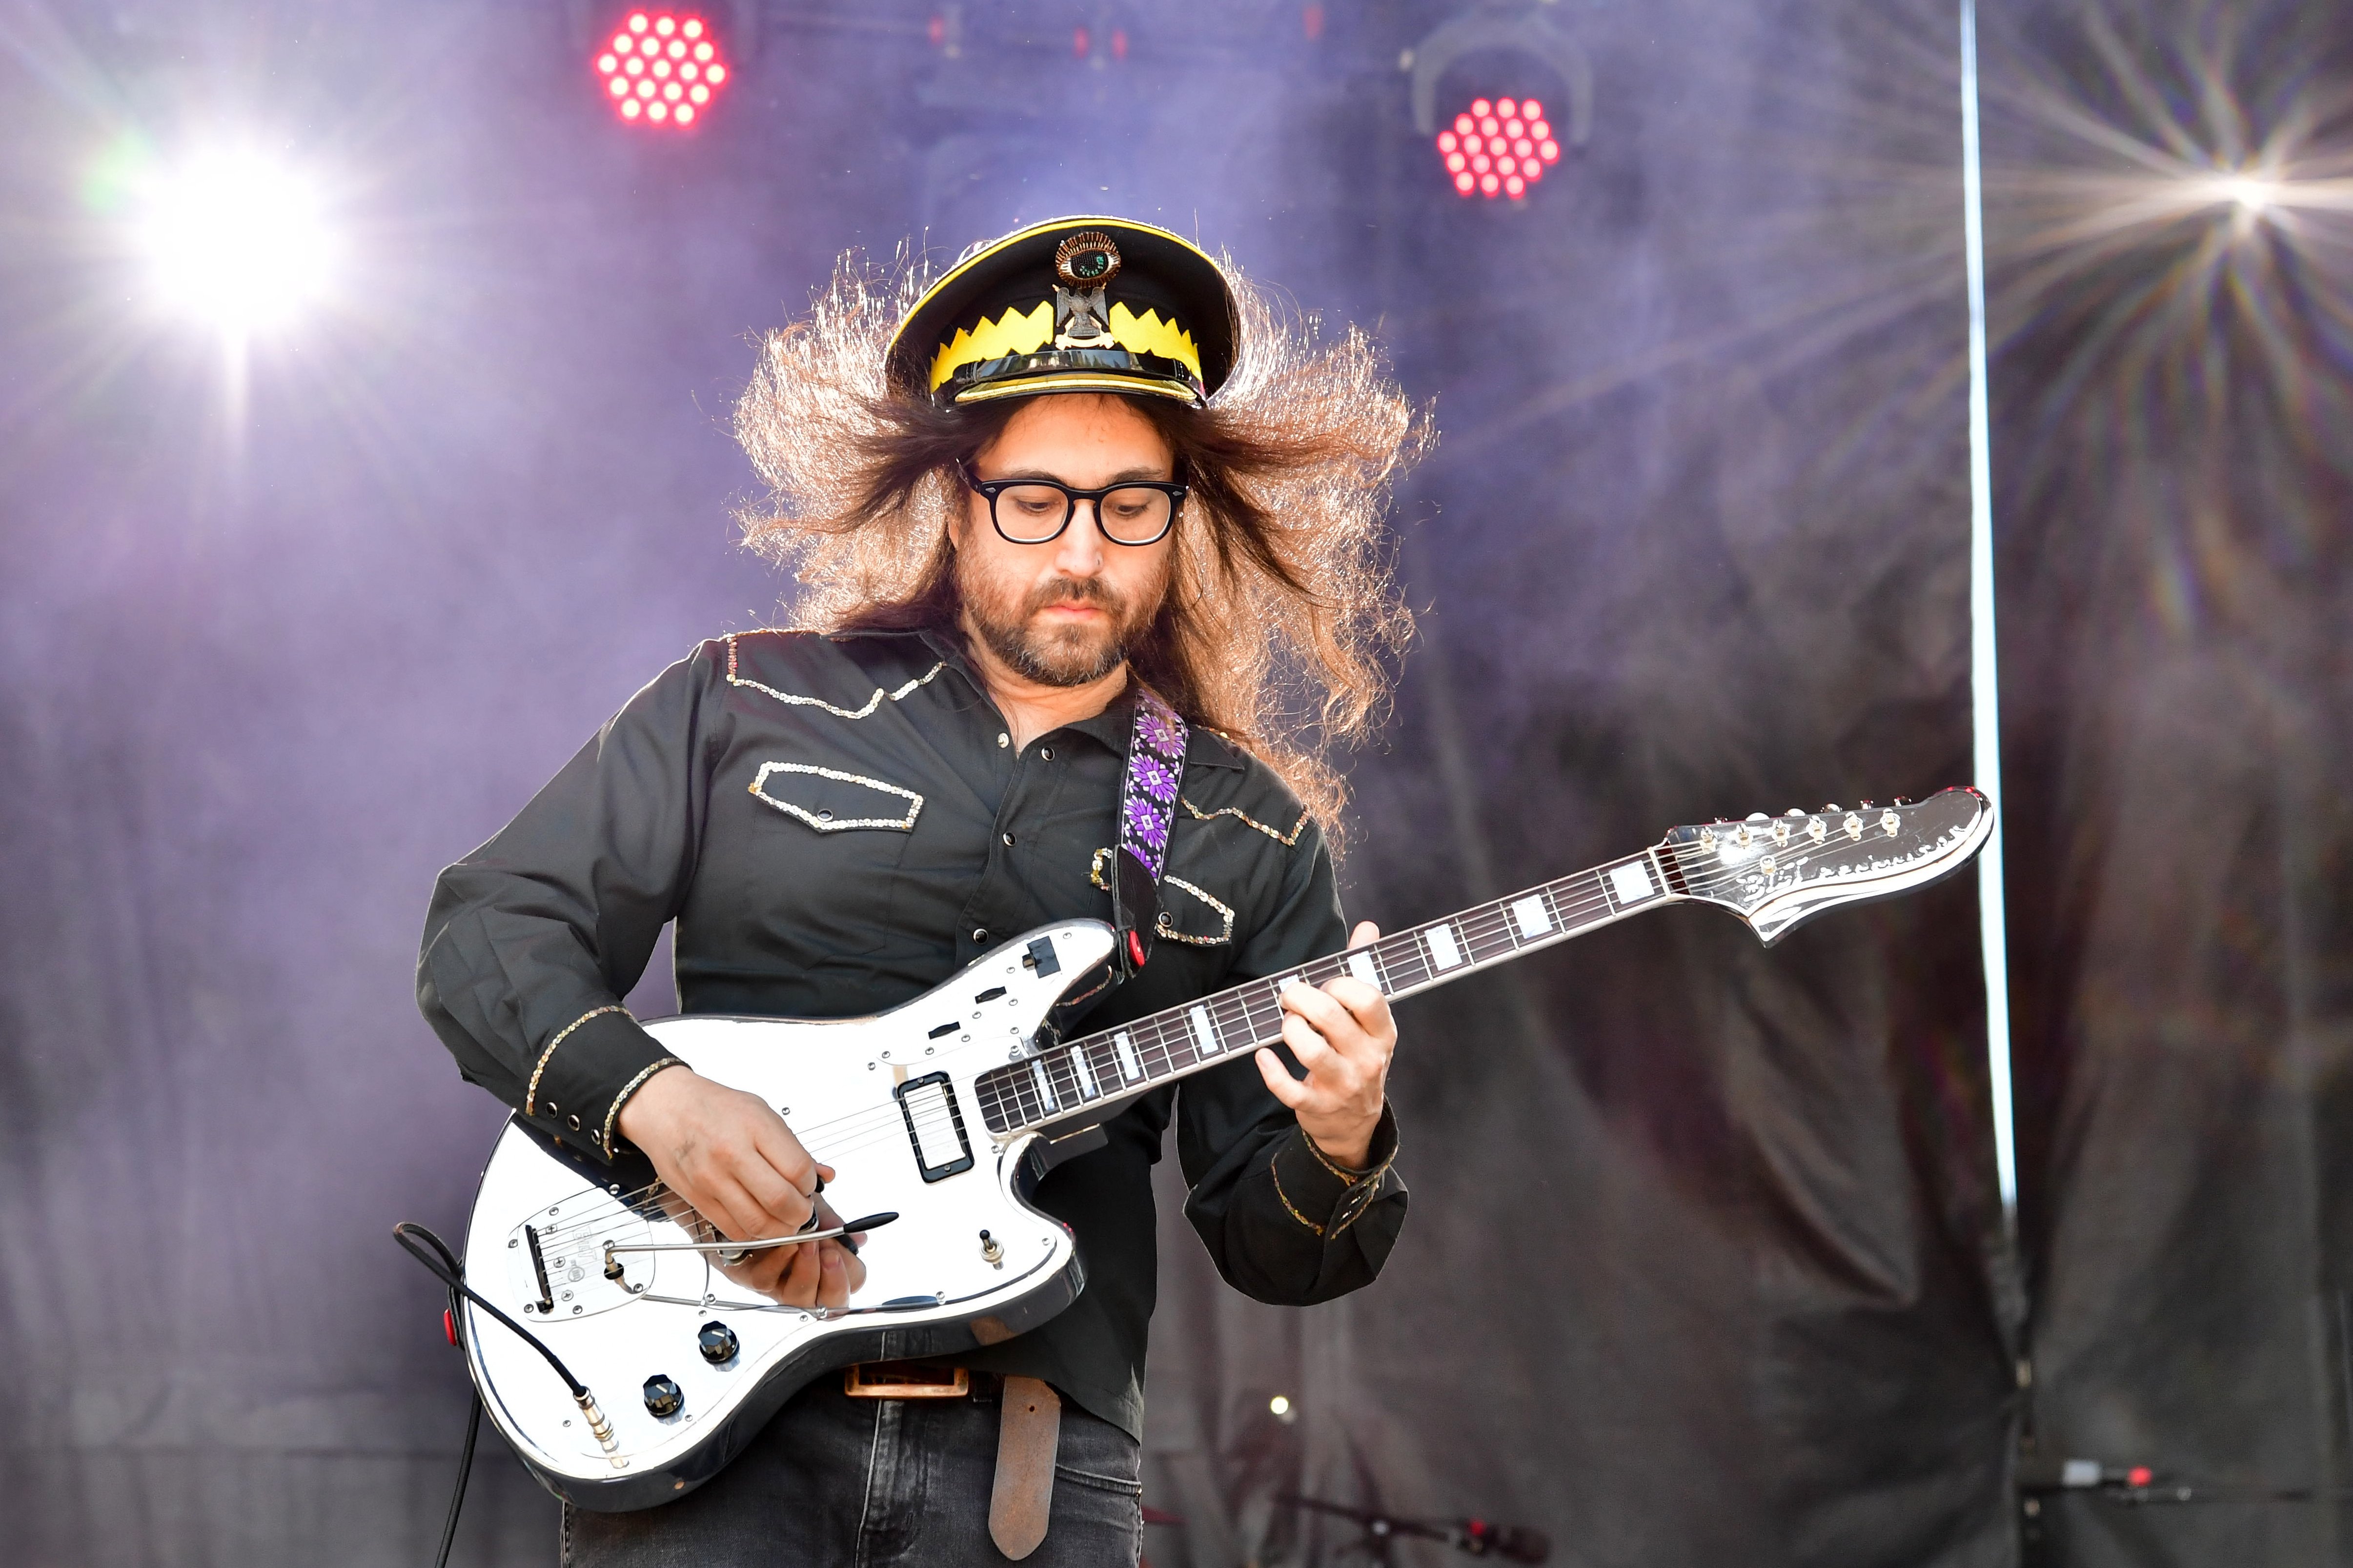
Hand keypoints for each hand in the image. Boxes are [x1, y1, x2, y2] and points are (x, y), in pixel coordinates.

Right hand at [616, 1065, 865, 1306]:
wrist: (665, 1107)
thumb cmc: (716, 1107)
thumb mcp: (761, 1112)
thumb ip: (793, 1147)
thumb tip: (825, 1175)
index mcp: (755, 1127)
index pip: (798, 1169)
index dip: (811, 1185)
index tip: (809, 1185)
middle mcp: (732, 1154)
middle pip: (780, 1201)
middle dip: (801, 1214)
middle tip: (803, 1211)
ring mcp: (712, 1179)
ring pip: (758, 1223)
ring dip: (780, 1230)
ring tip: (785, 1220)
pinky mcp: (697, 1198)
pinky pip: (734, 1229)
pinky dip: (754, 1233)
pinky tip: (760, 1221)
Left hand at [711, 1195, 868, 1309]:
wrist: (733, 1203)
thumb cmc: (773, 1206)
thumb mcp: (810, 1206)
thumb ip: (833, 1221)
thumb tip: (860, 1237)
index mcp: (824, 1265)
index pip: (851, 1282)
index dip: (851, 1271)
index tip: (846, 1246)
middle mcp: (803, 1279)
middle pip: (830, 1303)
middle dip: (835, 1280)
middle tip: (831, 1254)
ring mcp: (777, 1282)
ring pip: (799, 1298)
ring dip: (808, 1271)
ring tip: (808, 1245)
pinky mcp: (750, 1277)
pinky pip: (767, 1282)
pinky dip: (779, 1263)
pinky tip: (784, 1244)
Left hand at [1255, 921, 1395, 1169]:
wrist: (1355, 1123)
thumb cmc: (1357, 1057)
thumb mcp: (1368, 1022)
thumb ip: (1364, 972)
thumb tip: (1368, 927)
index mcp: (1383, 1033)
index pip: (1367, 997)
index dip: (1339, 983)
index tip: (1326, 986)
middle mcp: (1368, 1059)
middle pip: (1330, 1015)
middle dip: (1300, 997)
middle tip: (1289, 997)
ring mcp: (1343, 1086)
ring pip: (1310, 1049)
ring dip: (1289, 1029)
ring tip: (1287, 1024)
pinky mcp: (1317, 1108)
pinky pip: (1288, 1088)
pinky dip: (1270, 1069)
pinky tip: (1263, 1056)